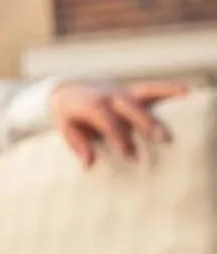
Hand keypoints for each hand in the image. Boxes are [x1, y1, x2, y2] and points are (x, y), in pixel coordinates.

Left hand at [49, 81, 186, 166]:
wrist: (69, 90)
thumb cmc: (70, 117)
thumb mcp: (66, 130)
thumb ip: (78, 146)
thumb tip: (88, 164)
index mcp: (90, 106)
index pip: (106, 119)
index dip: (117, 136)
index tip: (129, 155)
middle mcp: (108, 96)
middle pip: (129, 106)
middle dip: (145, 122)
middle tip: (162, 138)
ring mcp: (123, 92)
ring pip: (143, 94)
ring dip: (163, 99)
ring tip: (184, 105)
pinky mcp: (133, 91)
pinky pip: (152, 89)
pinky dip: (168, 89)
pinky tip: (187, 92)